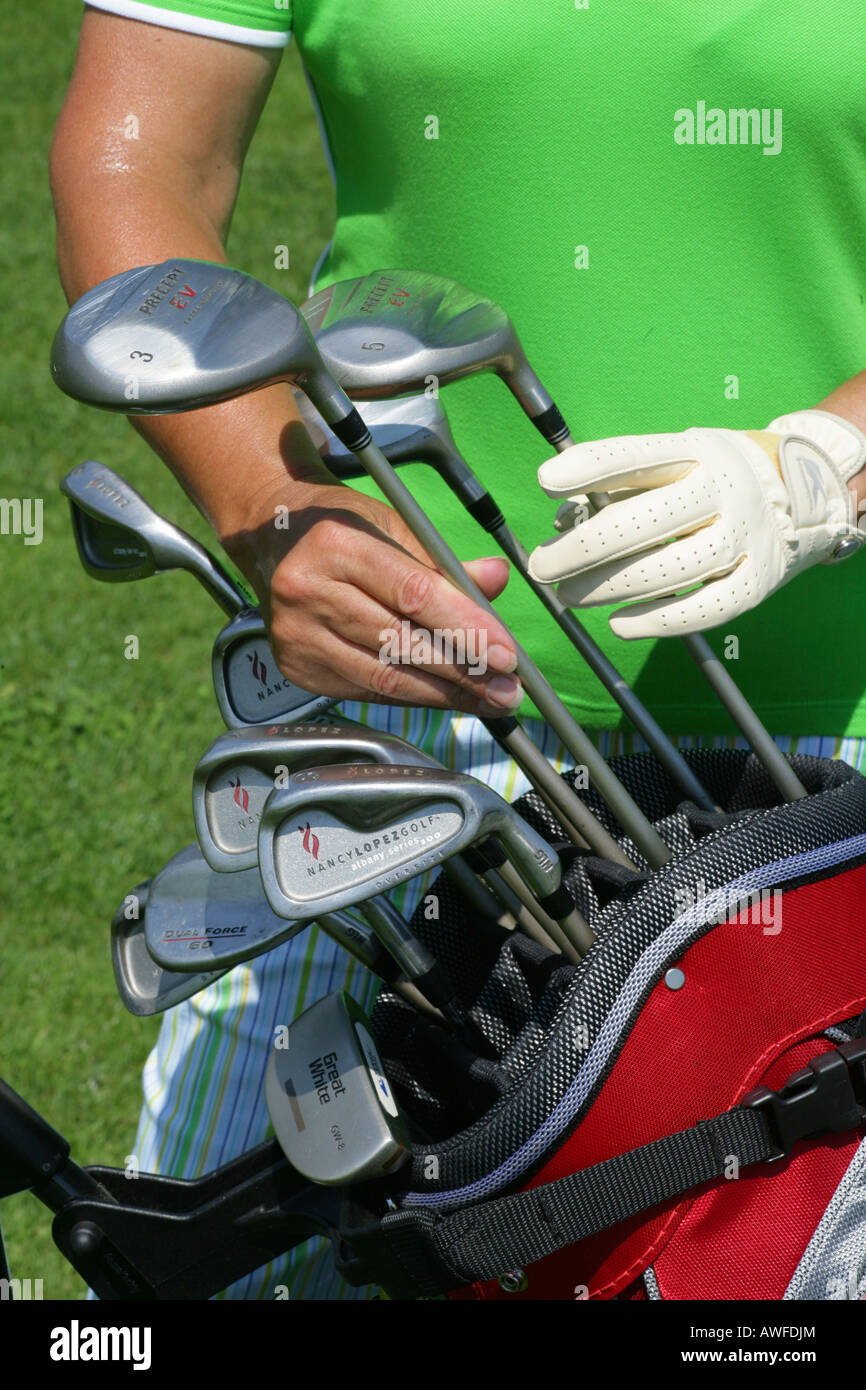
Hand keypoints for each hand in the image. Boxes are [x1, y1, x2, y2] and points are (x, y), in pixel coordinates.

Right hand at [223, 478, 523, 713]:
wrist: (270, 536)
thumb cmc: (340, 527)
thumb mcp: (392, 524)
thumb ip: (442, 562)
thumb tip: (497, 579)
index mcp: (338, 545)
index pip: (414, 595)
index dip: (466, 629)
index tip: (507, 655)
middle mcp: (309, 591)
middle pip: (401, 643)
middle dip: (465, 672)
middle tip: (509, 690)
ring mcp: (297, 635)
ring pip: (385, 677)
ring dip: (444, 694)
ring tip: (488, 700)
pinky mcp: (296, 667)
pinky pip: (365, 691)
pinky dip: (411, 697)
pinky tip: (444, 698)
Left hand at [528, 410, 865, 637]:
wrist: (801, 497)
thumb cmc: (710, 481)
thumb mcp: (676, 463)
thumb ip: (622, 486)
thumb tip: (563, 520)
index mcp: (697, 453)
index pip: (639, 456)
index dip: (591, 466)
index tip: (545, 479)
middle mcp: (724, 490)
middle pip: (645, 521)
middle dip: (583, 548)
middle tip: (542, 567)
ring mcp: (745, 537)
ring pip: (669, 569)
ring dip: (609, 588)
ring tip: (568, 596)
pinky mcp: (757, 580)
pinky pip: (705, 608)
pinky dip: (657, 621)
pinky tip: (618, 624)